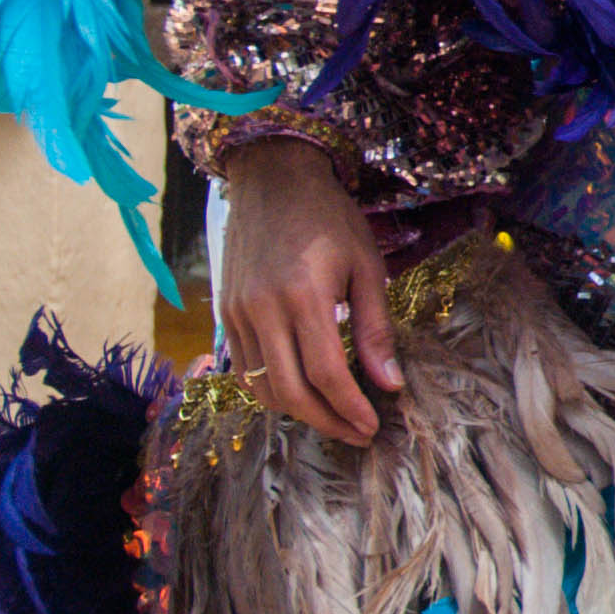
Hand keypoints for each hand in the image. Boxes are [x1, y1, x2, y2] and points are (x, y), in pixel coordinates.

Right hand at [219, 136, 397, 443]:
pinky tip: (302, 393)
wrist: (272, 180)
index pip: (326, 374)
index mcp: (303, 296)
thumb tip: (390, 383)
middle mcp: (261, 310)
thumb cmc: (329, 218)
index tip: (372, 425)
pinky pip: (244, 369)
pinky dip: (272, 390)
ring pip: (261, 386)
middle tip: (357, 433)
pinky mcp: (224, 313)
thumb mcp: (366, 267)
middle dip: (326, 420)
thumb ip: (375, 329)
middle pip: (290, 390)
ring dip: (297, 412)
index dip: (350, 407)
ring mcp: (236, 313)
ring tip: (334, 418)